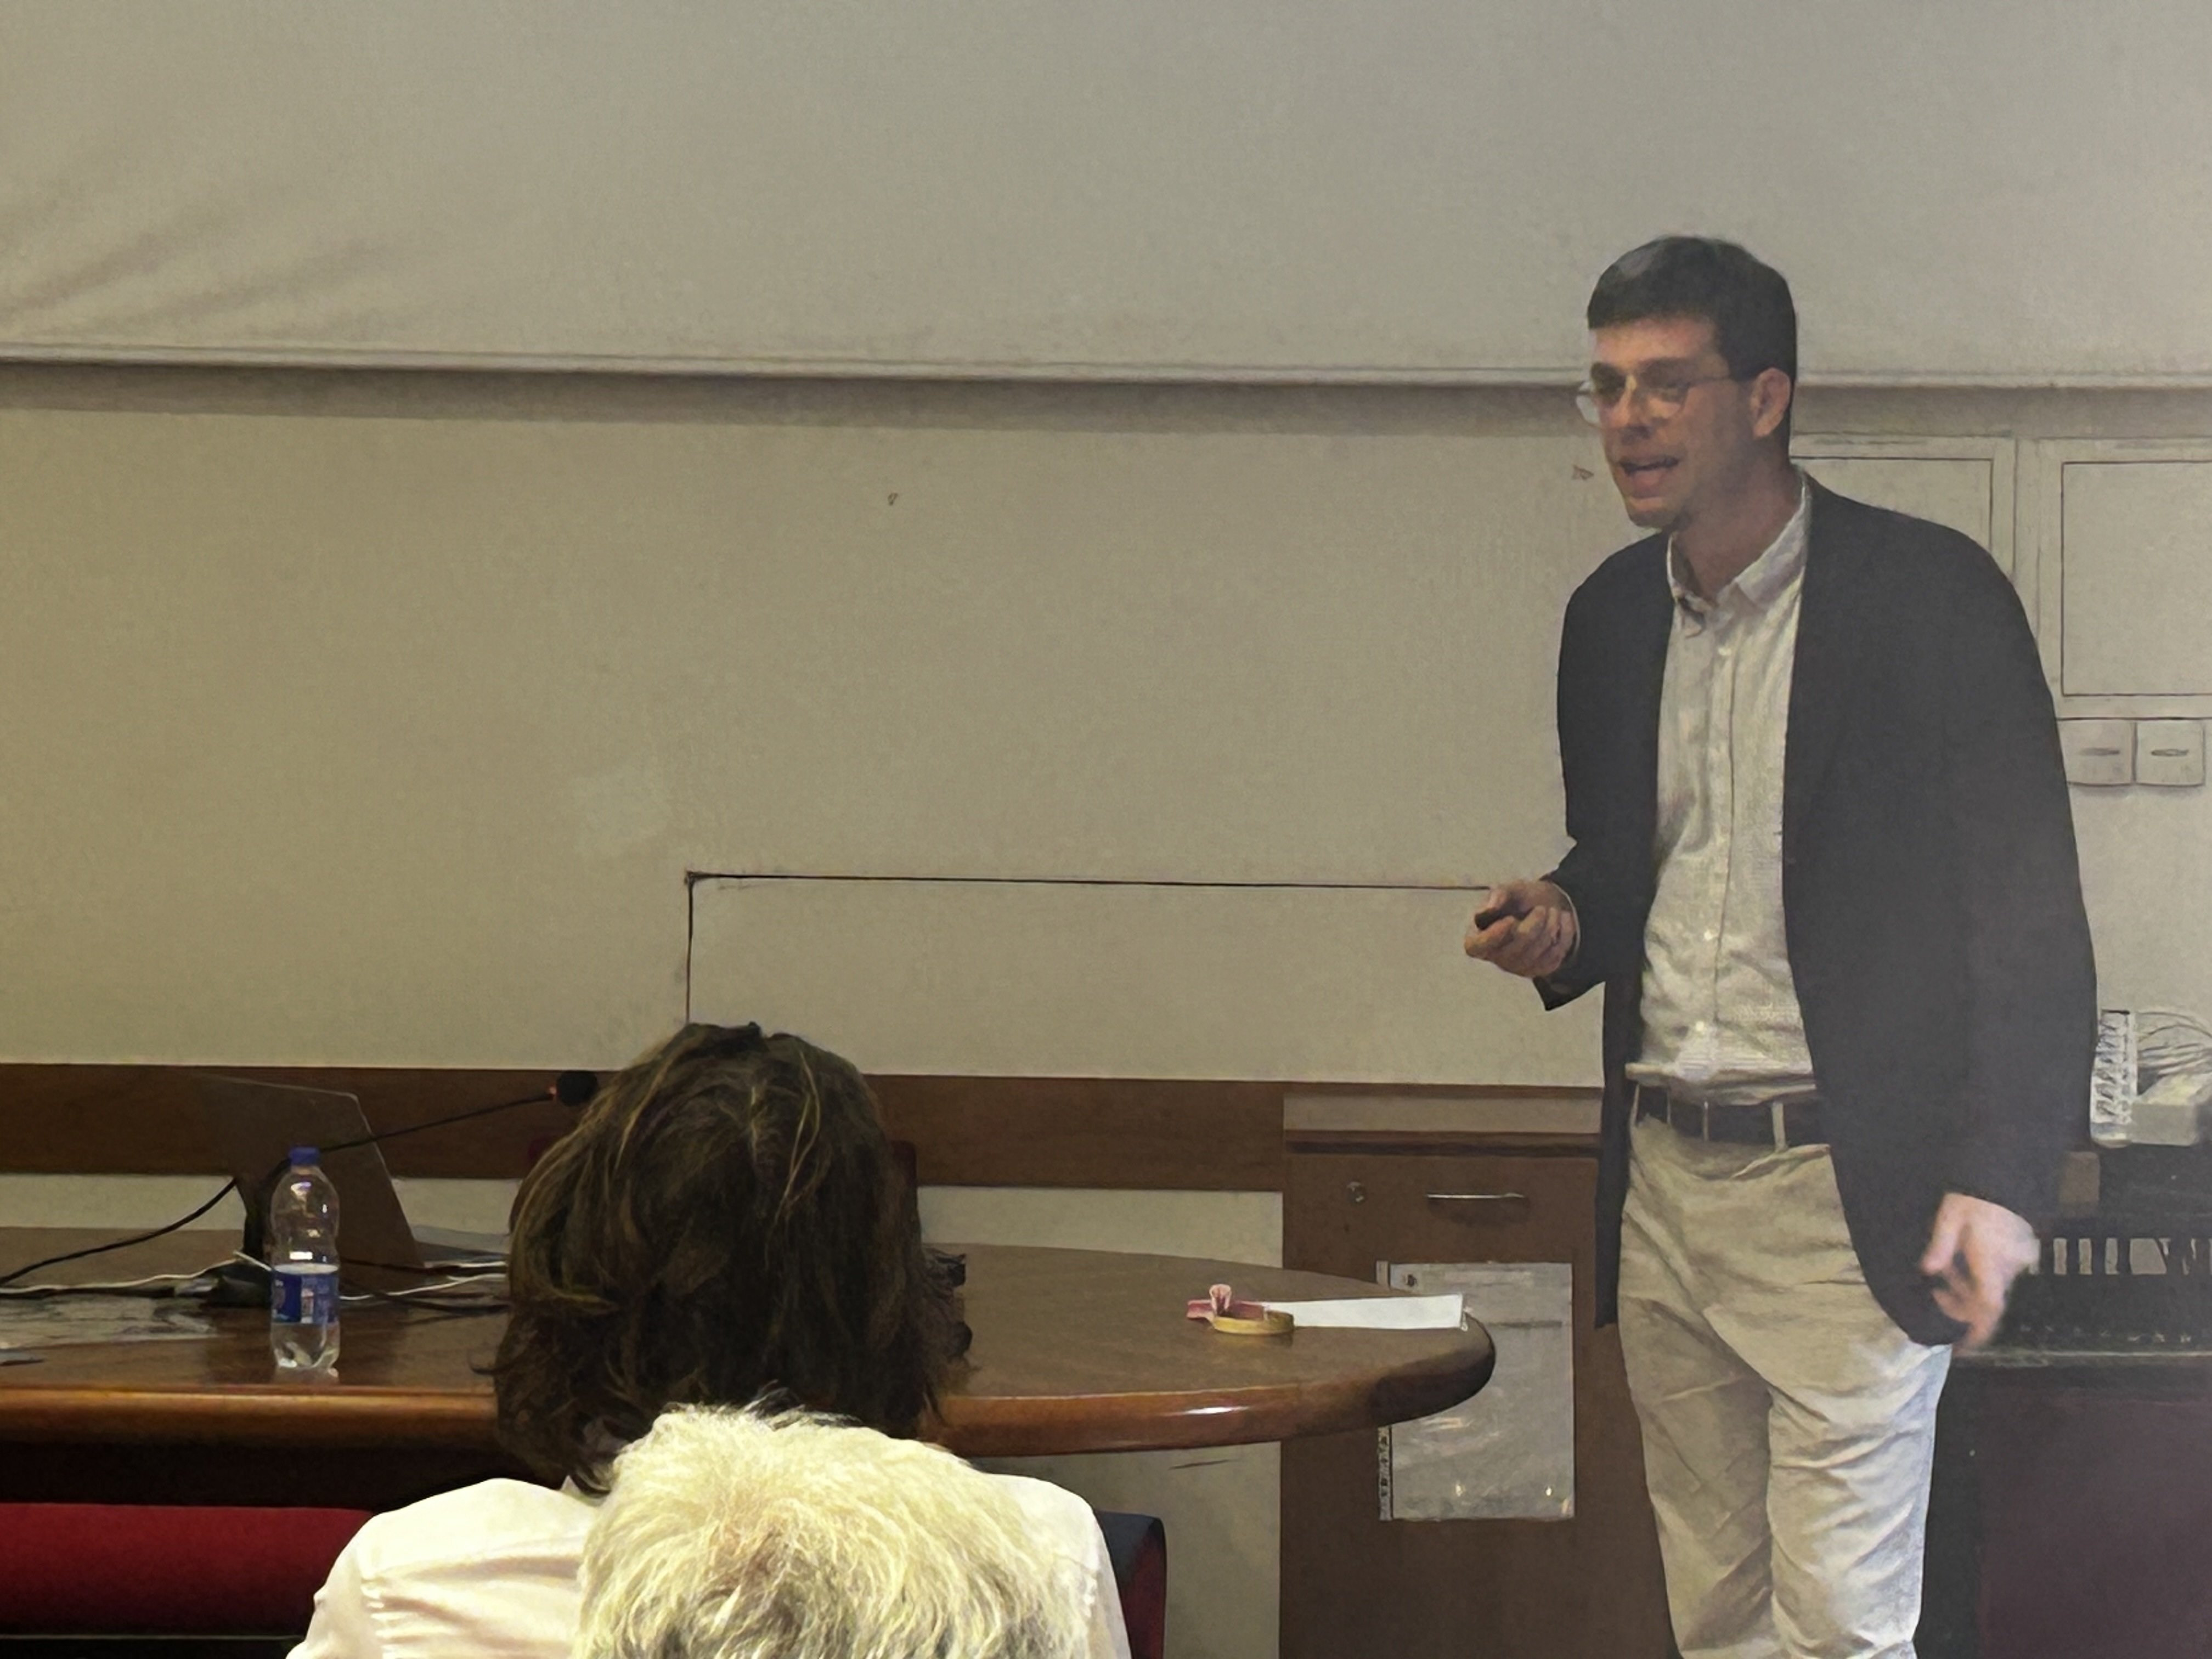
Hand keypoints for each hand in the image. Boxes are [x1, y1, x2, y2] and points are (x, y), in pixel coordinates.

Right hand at [1463, 879, 1577, 979]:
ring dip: (1551, 927)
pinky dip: (1563, 935)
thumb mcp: (1510, 890)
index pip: (1476, 947)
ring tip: (1553, 912)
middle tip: (1542, 909)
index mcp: (1479, 936)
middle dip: (1534, 925)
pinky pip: (1555, 956)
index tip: (1510, 920)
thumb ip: (1498, 895)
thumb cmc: (1519, 899)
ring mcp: (1516, 967)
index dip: (1493, 937)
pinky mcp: (1537, 970)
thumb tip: (1489, 909)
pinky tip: (1562, 922)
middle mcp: (1494, 956)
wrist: (1543, 906)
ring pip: (1537, 953)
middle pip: (1515, 949)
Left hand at [1920, 1193, 2037, 1348]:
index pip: (1989, 1306)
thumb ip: (1940, 1247)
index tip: (1963, 1347)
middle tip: (1938, 1291)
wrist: (2005, 1171)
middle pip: (1989, 1300)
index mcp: (1991, 1261)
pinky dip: (1981, 1275)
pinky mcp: (2023, 1250)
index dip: (1977, 1330)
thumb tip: (1928, 1272)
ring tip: (1946, 1270)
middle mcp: (2010, 1265)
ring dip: (1970, 1287)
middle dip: (1962, 1303)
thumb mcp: (1949, 1217)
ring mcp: (2020, 1259)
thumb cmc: (1973, 1194)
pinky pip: (2000, 1274)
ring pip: (1994, 1287)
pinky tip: (1964, 1259)